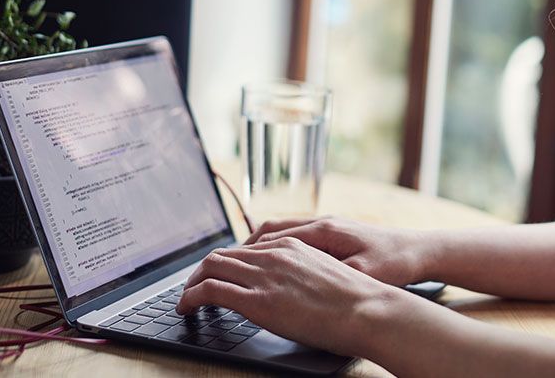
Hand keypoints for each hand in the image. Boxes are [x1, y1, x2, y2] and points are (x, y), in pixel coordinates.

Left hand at [175, 237, 406, 354]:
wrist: (369, 309)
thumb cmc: (357, 300)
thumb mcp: (326, 275)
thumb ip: (303, 275)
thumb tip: (293, 290)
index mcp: (292, 245)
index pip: (246, 248)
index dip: (226, 262)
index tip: (218, 275)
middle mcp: (274, 253)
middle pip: (223, 254)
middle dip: (202, 271)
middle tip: (194, 287)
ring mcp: (265, 275)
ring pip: (211, 268)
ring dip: (192, 283)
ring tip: (186, 299)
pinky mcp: (258, 300)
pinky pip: (210, 290)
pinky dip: (191, 297)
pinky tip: (187, 308)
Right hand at [244, 217, 429, 286]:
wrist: (419, 251)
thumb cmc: (393, 263)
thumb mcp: (361, 273)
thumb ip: (329, 274)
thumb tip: (295, 279)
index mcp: (325, 230)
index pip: (273, 235)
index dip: (247, 251)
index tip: (226, 266)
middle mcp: (322, 223)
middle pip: (270, 230)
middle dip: (244, 248)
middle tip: (223, 267)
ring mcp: (327, 226)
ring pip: (281, 232)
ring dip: (260, 248)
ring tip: (240, 267)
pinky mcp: (334, 234)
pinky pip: (296, 238)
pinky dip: (278, 249)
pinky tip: (273, 266)